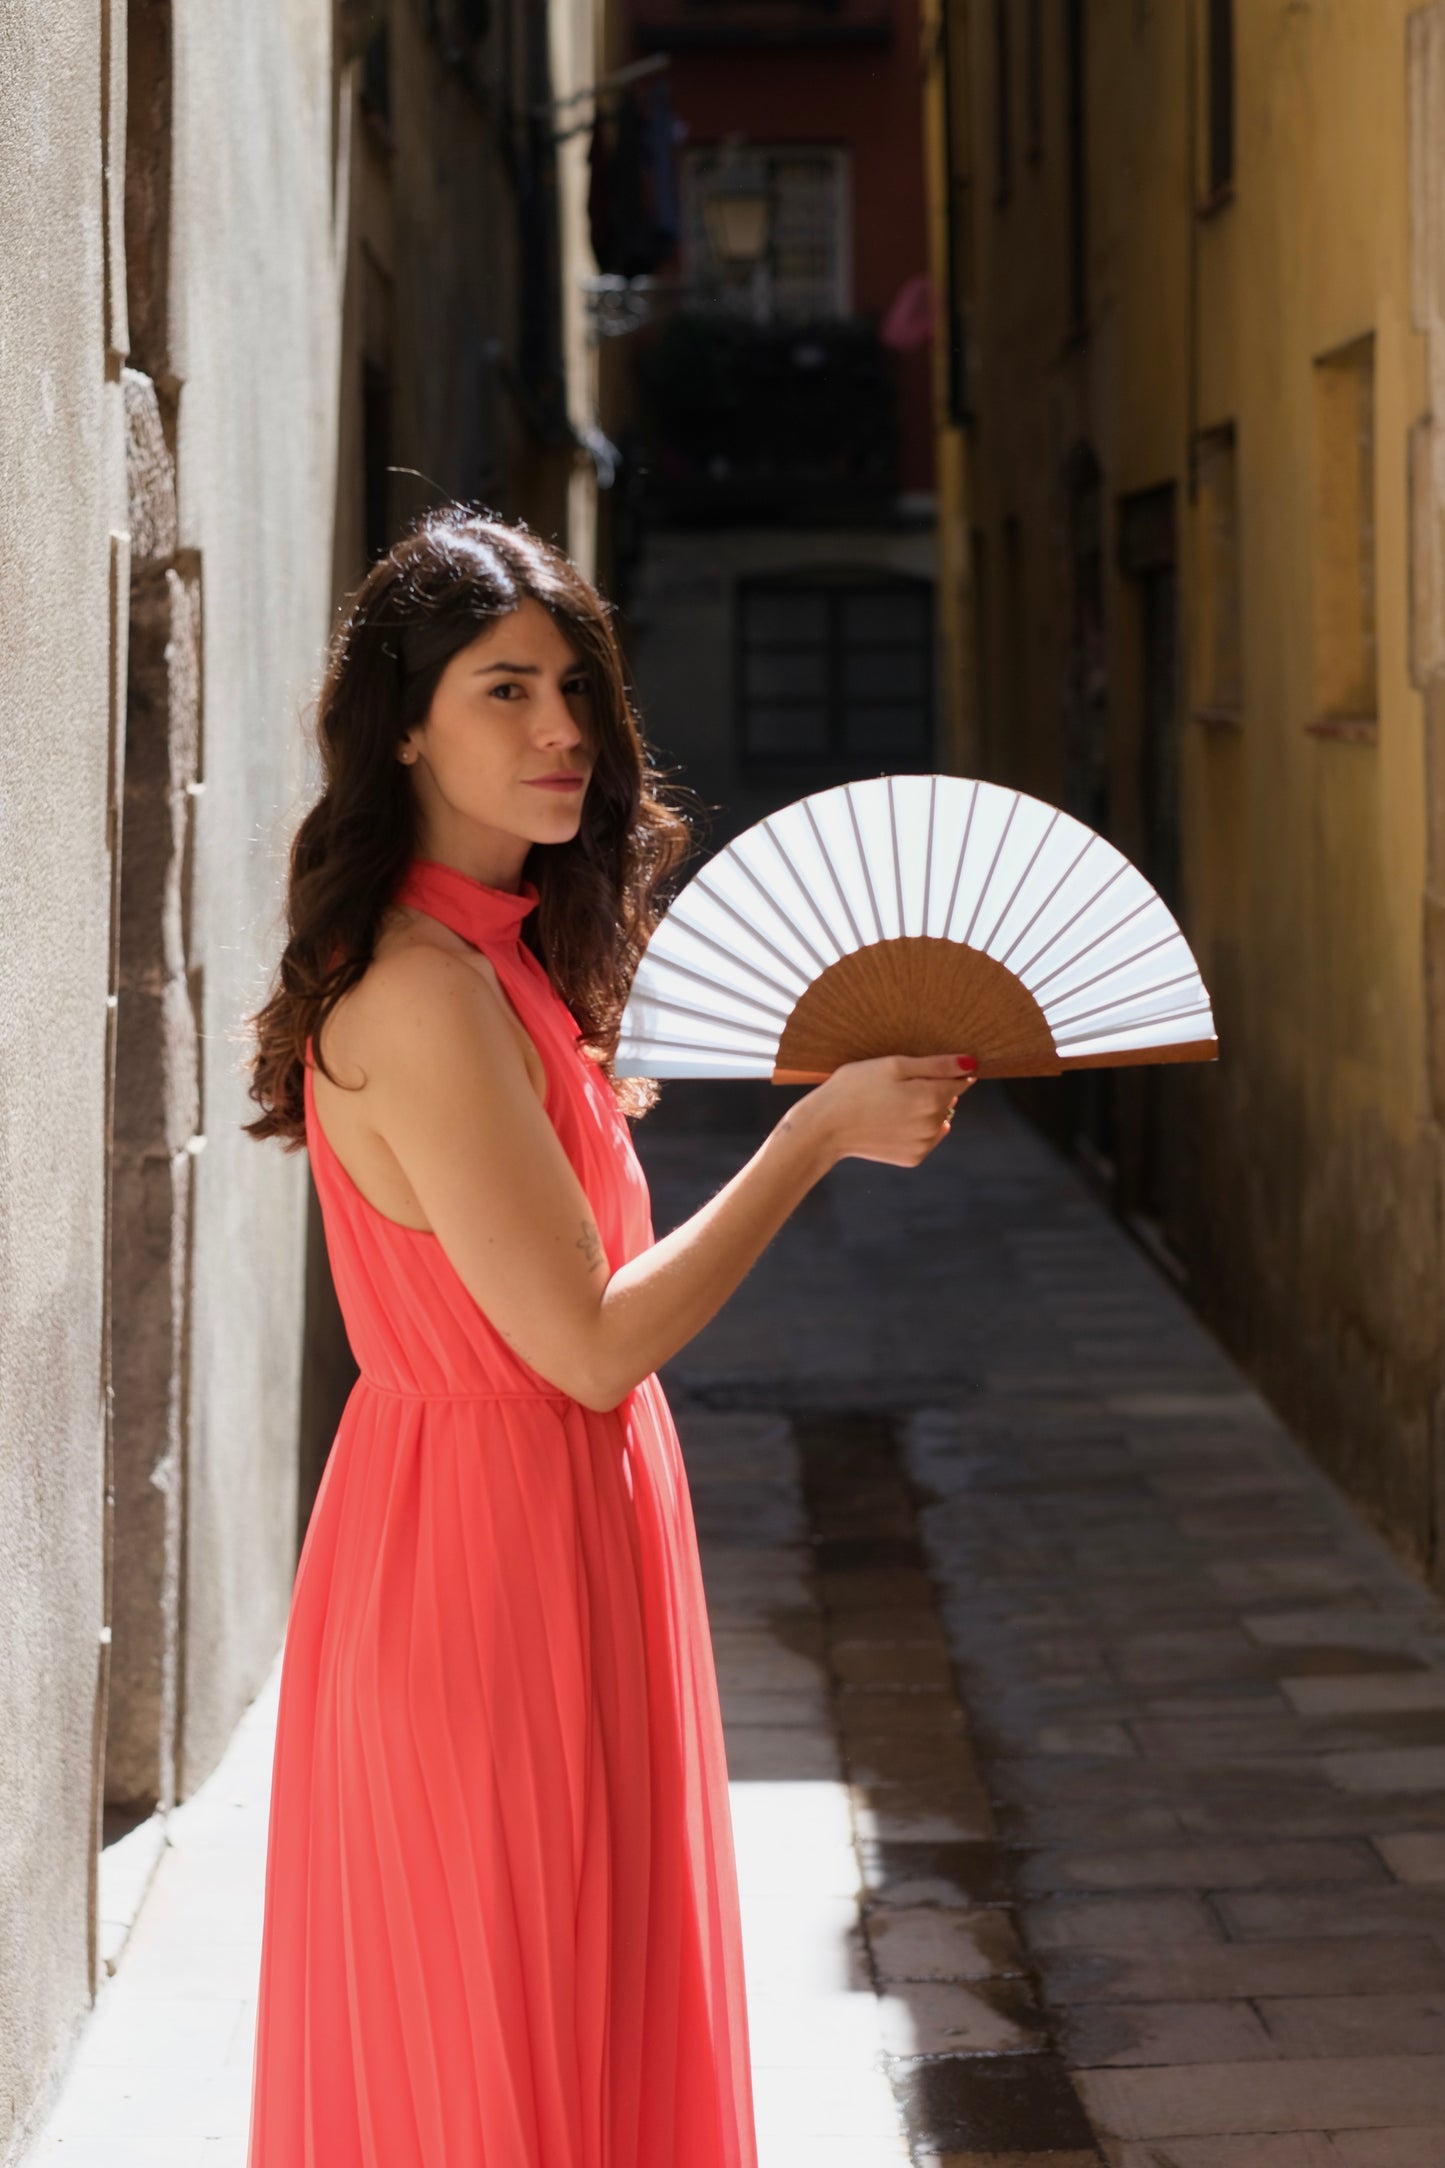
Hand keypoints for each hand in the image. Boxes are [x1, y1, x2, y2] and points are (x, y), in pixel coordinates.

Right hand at [802, 1053, 976, 1168]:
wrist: (825, 1127)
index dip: (947, 1071)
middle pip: (949, 1100)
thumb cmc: (855, 1088)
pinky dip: (915, 1130)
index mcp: (932, 1097)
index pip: (960, 1079)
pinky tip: (891, 1122)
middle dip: (931, 1090)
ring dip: (924, 1111)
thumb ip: (937, 1065)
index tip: (924, 1070)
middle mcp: (934, 1124)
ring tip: (892, 1105)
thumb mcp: (894, 1065)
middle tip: (897, 1086)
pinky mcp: (913, 1159)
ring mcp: (924, 1144)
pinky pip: (925, 1139)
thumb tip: (970, 1064)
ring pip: (938, 1120)